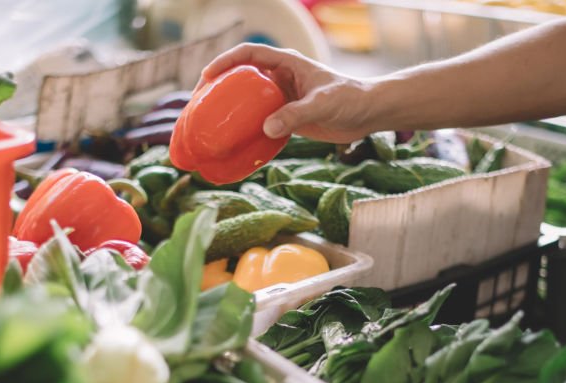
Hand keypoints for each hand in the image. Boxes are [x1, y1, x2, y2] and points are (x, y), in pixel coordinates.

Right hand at [198, 43, 378, 143]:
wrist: (367, 114)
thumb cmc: (350, 99)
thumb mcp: (322, 103)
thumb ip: (295, 114)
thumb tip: (267, 129)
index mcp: (286, 63)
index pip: (247, 55)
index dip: (225, 62)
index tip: (207, 77)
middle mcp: (279, 78)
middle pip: (240, 78)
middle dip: (217, 89)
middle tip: (198, 106)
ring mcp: (280, 98)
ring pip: (246, 102)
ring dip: (228, 112)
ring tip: (208, 126)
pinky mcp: (285, 118)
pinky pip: (259, 123)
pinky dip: (245, 131)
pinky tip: (233, 144)